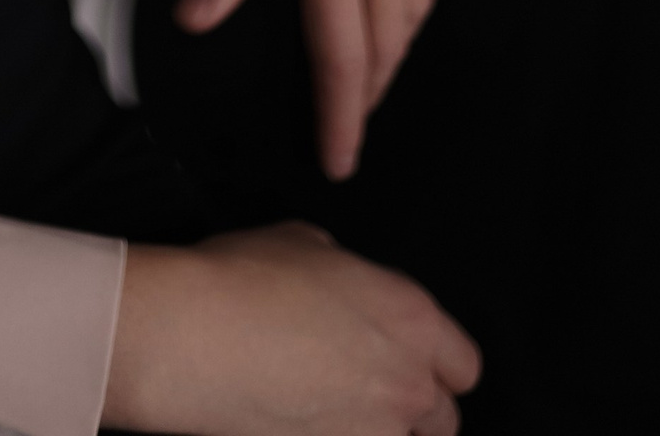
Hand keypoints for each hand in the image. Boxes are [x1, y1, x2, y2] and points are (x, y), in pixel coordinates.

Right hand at [103, 223, 481, 435]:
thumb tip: (339, 288)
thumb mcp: (304, 242)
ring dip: (378, 429)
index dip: (437, 361)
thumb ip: (346, 274)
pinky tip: (304, 421)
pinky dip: (336, 434)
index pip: (464, 363)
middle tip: (369, 389)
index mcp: (412, 318)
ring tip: (334, 409)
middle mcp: (407, 383)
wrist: (195, 337)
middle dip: (413, 406)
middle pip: (443, 418)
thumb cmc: (242, 281)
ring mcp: (374, 433)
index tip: (411, 360)